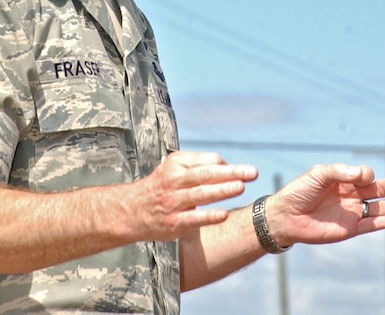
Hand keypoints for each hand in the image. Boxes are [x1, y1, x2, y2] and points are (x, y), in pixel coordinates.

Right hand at [130, 150, 257, 241]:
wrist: (132, 210)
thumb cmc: (162, 185)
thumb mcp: (174, 167)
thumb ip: (198, 164)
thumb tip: (228, 166)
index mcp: (176, 163)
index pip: (207, 161)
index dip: (226, 165)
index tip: (243, 171)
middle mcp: (174, 180)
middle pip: (206, 174)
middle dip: (231, 173)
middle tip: (252, 173)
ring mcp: (173, 202)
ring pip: (200, 194)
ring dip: (222, 190)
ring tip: (241, 187)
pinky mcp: (173, 222)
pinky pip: (193, 218)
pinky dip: (209, 216)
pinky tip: (224, 214)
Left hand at [265, 163, 384, 246]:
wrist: (286, 215)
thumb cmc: (299, 191)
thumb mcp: (318, 174)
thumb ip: (341, 172)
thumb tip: (365, 174)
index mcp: (342, 179)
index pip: (362, 175)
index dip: (366, 174)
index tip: (363, 175)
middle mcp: (349, 195)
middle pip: (375, 190)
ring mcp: (351, 212)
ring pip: (378, 208)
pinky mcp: (350, 229)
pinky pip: (372, 224)